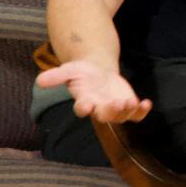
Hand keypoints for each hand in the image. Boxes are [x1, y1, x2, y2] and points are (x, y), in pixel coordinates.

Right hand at [35, 58, 151, 123]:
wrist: (98, 71)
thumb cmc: (81, 73)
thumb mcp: (69, 70)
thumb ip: (56, 76)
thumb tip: (39, 80)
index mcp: (84, 101)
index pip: (81, 109)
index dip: (83, 108)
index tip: (85, 104)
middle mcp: (99, 108)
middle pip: (104, 115)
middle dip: (110, 111)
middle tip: (116, 104)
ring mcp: (114, 108)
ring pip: (121, 116)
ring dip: (127, 111)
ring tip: (132, 102)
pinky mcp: (127, 106)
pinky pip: (135, 115)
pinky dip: (141, 112)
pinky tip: (146, 103)